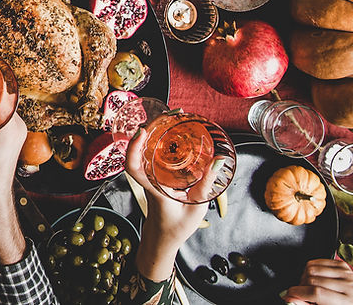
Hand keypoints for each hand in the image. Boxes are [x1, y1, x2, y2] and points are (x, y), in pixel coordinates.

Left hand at [125, 128, 209, 281]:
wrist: (163, 239)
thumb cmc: (177, 226)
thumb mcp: (196, 206)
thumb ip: (206, 185)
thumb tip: (219, 160)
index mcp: (152, 188)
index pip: (133, 167)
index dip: (133, 148)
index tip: (142, 131)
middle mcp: (148, 179)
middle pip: (139, 151)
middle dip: (150, 129)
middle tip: (170, 114)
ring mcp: (150, 178)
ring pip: (145, 152)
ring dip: (156, 133)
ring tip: (173, 118)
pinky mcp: (155, 178)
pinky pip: (153, 157)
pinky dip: (160, 143)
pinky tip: (174, 133)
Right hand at [282, 259, 352, 304]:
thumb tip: (289, 299)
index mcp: (346, 302)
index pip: (317, 293)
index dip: (298, 293)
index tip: (289, 295)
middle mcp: (349, 286)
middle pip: (312, 280)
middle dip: (301, 287)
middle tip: (303, 294)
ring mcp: (347, 273)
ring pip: (311, 269)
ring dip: (304, 278)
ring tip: (309, 287)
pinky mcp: (342, 264)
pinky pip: (315, 262)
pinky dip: (309, 270)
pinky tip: (314, 278)